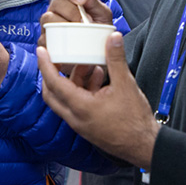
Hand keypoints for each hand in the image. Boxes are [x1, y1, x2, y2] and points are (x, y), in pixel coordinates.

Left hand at [38, 31, 159, 168]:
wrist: (144, 145)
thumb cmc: (135, 122)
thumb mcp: (126, 84)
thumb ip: (116, 59)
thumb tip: (113, 38)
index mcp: (80, 107)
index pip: (54, 83)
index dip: (46, 65)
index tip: (42, 51)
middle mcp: (76, 118)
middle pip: (52, 93)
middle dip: (52, 74)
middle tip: (57, 58)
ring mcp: (81, 124)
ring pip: (66, 99)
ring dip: (72, 81)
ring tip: (88, 65)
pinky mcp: (88, 126)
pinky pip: (76, 106)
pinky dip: (82, 90)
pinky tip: (98, 79)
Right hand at [39, 0, 112, 47]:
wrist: (97, 54)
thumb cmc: (99, 32)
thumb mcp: (102, 16)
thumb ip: (94, 1)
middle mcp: (56, 9)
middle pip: (55, 2)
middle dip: (71, 11)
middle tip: (84, 21)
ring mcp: (48, 25)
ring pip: (47, 18)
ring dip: (63, 24)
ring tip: (78, 33)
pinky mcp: (45, 41)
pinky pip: (44, 37)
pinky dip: (56, 40)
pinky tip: (68, 44)